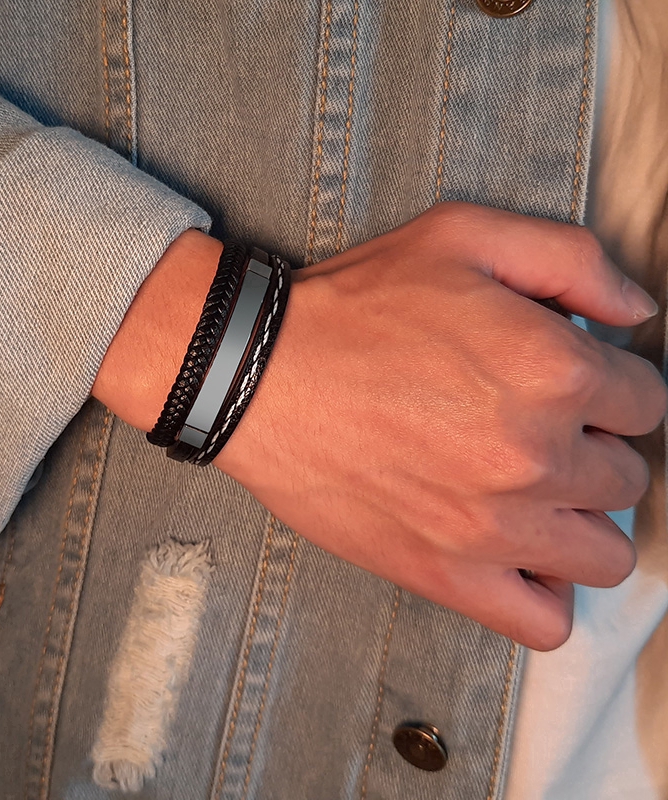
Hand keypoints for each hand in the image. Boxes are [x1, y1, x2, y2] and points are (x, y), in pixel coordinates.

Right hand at [214, 202, 666, 649]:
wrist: (258, 376)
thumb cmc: (352, 310)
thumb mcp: (462, 237)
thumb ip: (570, 261)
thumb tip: (634, 311)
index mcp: (551, 369)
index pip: (645, 401)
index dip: (611, 387)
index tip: (570, 385)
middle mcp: (533, 456)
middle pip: (625, 476)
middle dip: (592, 447)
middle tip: (537, 429)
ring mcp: (492, 527)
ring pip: (602, 554)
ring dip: (579, 519)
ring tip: (533, 492)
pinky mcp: (444, 573)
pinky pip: (543, 621)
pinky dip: (545, 592)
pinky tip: (516, 554)